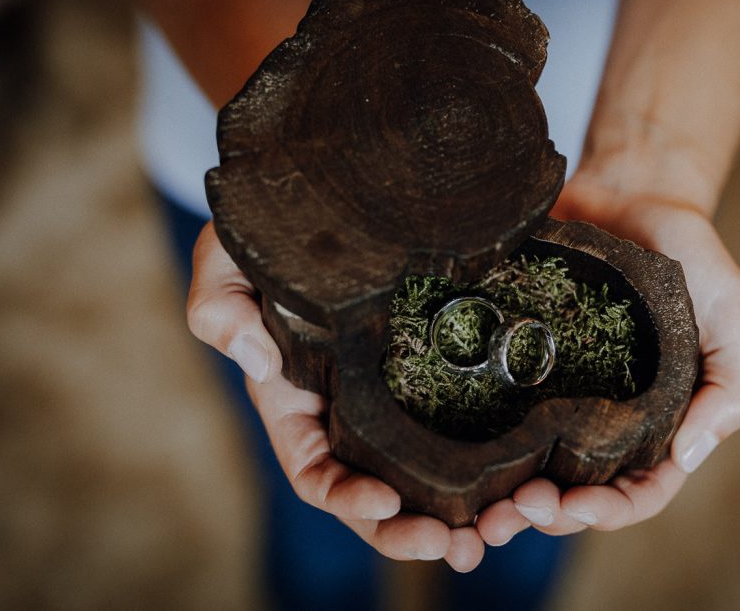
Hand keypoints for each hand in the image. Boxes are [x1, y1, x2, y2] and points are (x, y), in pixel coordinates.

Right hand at [186, 222, 485, 571]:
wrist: (319, 194)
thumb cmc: (261, 234)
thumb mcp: (225, 261)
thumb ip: (221, 308)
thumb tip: (256, 361)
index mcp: (295, 401)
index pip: (315, 471)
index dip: (346, 497)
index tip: (387, 498)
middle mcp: (345, 408)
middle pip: (375, 490)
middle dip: (409, 529)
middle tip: (457, 546)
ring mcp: (392, 392)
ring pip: (422, 471)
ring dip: (455, 510)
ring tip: (495, 531)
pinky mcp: (433, 367)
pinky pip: (459, 423)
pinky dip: (485, 459)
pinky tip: (518, 475)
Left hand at [474, 174, 739, 541]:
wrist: (635, 192)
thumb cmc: (697, 259)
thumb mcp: (738, 318)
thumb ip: (733, 387)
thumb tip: (690, 455)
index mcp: (658, 421)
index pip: (637, 491)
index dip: (606, 512)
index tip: (571, 505)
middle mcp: (603, 416)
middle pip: (574, 489)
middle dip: (544, 513)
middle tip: (509, 511)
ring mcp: (556, 390)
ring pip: (527, 462)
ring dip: (502, 494)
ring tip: (476, 504)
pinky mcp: (517, 357)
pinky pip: (491, 405)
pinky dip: (471, 437)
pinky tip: (447, 448)